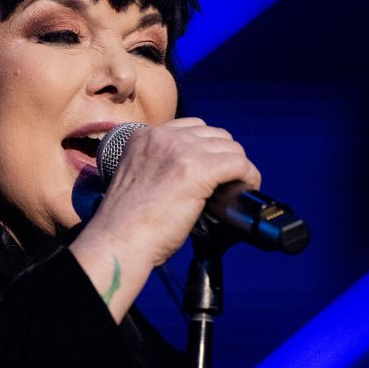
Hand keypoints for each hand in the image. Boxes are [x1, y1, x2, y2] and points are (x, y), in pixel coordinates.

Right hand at [69, 118, 260, 320]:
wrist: (120, 240)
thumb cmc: (126, 224)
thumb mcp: (138, 178)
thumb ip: (159, 166)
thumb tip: (191, 175)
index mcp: (144, 136)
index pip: (191, 127)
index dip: (207, 149)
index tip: (210, 169)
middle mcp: (163, 137)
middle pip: (214, 134)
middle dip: (224, 156)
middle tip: (226, 181)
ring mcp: (181, 151)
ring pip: (230, 147)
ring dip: (237, 167)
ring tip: (236, 187)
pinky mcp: (199, 169)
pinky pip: (239, 164)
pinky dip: (248, 176)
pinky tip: (246, 188)